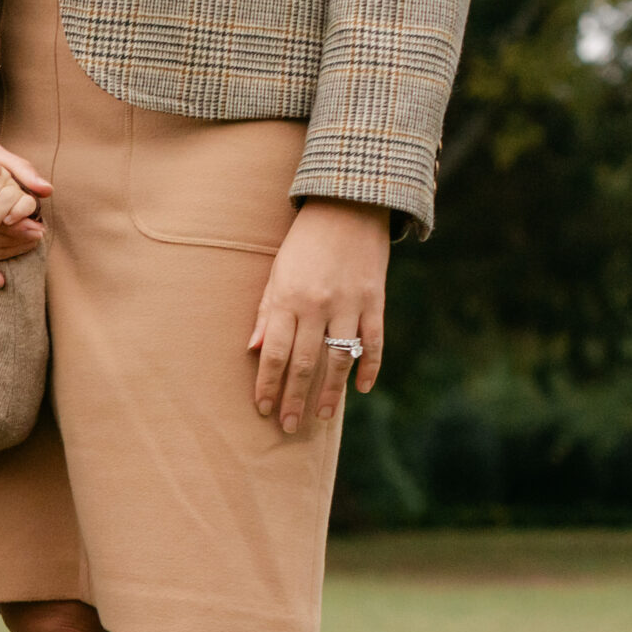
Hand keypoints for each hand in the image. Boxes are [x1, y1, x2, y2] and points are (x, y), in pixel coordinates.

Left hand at [249, 198, 388, 431]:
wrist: (350, 206)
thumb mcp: (277, 273)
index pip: (275, 354)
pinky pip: (375, 341)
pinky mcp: (376, 300)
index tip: (263, 408)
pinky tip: (363, 389)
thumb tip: (255, 350)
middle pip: (305, 363)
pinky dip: (371, 366)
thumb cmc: (304, 244)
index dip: (269, 384)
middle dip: (295, 398)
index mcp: (288, 299)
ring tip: (321, 416)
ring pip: (340, 359)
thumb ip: (267, 313)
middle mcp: (319, 305)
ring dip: (330, 392)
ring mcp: (350, 304)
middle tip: (289, 426)